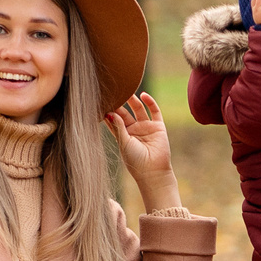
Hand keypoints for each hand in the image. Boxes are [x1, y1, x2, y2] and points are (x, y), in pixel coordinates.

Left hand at [106, 90, 181, 213]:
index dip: (109, 110)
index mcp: (123, 135)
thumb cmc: (135, 161)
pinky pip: (154, 111)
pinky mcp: (158, 126)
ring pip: (138, 109)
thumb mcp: (123, 143)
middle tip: (114, 91)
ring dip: (133, 100)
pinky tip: (143, 95)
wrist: (153, 171)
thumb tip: (110, 113)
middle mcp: (134, 130)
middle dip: (120, 103)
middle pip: (125, 112)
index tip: (102, 100)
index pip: (114, 119)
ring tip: (127, 89)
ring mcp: (146, 127)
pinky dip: (150, 102)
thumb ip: (118, 127)